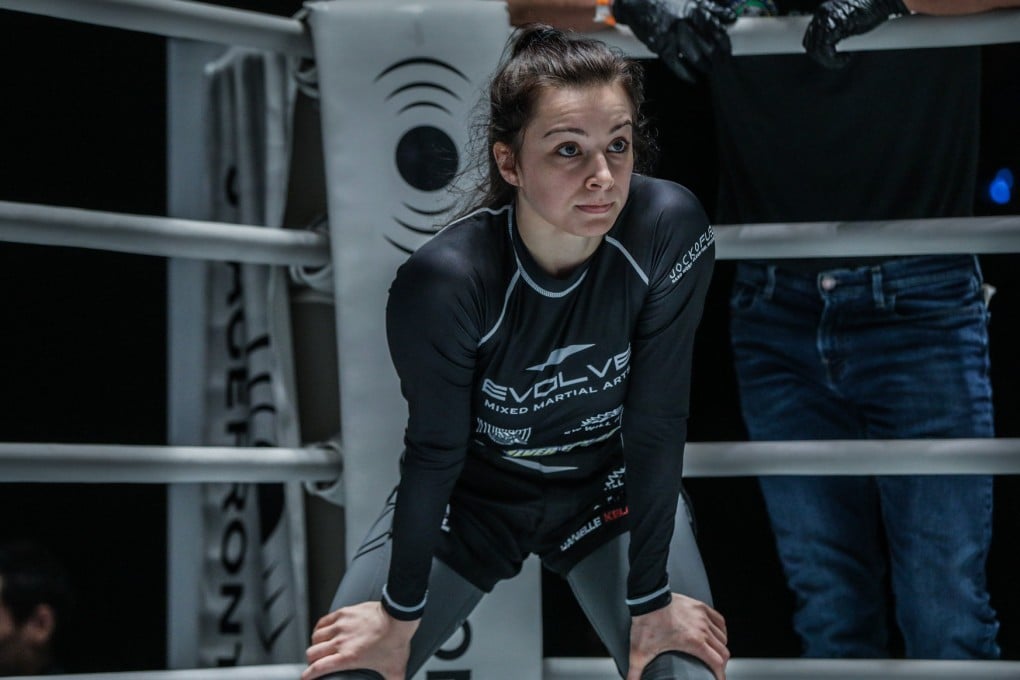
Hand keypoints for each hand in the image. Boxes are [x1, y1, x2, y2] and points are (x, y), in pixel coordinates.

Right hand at [303, 601, 419, 679]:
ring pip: (316, 637)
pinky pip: (323, 621)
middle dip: (311, 660)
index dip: (308, 675)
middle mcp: (340, 642)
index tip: (306, 677)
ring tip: (319, 647)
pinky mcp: (343, 613)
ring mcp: (341, 626)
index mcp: (349, 657)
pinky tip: (322, 631)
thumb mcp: (394, 669)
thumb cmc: (395, 640)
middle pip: (312, 652)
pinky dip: (319, 628)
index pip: (318, 668)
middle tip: (315, 663)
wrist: (398, 617)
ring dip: (315, 644)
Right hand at [614, 0, 736, 83]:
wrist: (637, 3)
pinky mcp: (660, 46)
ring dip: (705, 67)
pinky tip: (693, 79)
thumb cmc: (665, 0)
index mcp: (694, 10)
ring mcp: (672, 36)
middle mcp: (684, 23)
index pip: (717, 30)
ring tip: (709, 70)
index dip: (725, 44)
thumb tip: (730, 16)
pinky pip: (676, 65)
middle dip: (718, 59)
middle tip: (722, 65)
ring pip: (695, 57)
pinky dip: (686, 74)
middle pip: (709, 46)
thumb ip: (711, 7)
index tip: (728, 52)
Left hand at [626, 593, 728, 679]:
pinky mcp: (700, 607)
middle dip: (721, 664)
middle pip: (723, 651)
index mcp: (694, 642)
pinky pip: (719, 620)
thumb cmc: (646, 623)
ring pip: (722, 637)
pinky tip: (716, 635)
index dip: (720, 675)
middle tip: (714, 671)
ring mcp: (703, 617)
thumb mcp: (640, 652)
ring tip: (715, 655)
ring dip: (721, 648)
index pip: (717, 662)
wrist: (647, 598)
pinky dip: (721, 631)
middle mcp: (702, 629)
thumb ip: (635, 672)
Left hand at [803, 0, 909, 67]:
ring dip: (830, 60)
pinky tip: (847, 57)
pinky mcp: (834, 22)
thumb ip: (836, 35)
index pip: (809, 40)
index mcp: (823, 14)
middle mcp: (822, 14)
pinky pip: (825, 48)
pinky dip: (834, 58)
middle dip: (824, 59)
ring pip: (816, 49)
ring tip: (845, 59)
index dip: (819, 54)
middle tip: (840, 61)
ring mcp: (826, 17)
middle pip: (810, 46)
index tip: (834, 58)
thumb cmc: (872, 11)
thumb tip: (828, 51)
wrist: (884, 1)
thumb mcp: (849, 26)